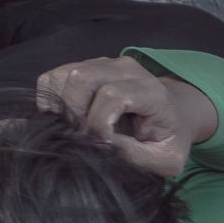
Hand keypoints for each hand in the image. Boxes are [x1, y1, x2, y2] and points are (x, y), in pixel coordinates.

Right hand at [37, 56, 217, 180]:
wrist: (172, 111)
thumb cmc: (169, 137)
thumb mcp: (166, 158)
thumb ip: (139, 156)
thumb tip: (102, 147)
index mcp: (149, 91)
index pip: (112, 96)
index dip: (98, 124)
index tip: (101, 145)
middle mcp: (125, 69)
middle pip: (80, 78)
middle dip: (73, 113)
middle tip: (82, 137)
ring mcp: (102, 63)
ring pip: (63, 76)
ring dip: (60, 106)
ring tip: (74, 128)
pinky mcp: (84, 66)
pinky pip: (54, 77)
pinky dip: (51, 99)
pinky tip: (66, 118)